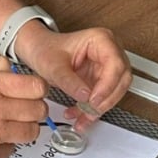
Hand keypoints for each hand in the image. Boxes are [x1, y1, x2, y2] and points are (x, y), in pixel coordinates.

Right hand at [0, 56, 49, 157]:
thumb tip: (14, 68)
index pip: (35, 86)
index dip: (38, 91)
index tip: (34, 95)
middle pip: (38, 110)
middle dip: (34, 111)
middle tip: (23, 113)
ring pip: (30, 132)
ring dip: (21, 130)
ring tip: (5, 128)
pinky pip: (11, 151)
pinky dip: (3, 147)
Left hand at [12, 22, 130, 131]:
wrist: (37, 51)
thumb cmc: (45, 49)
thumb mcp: (53, 66)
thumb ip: (69, 81)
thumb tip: (86, 96)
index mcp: (101, 39)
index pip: (115, 64)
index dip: (108, 85)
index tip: (94, 100)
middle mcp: (108, 52)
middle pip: (120, 80)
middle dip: (106, 99)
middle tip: (89, 111)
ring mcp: (105, 67)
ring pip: (114, 92)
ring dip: (99, 108)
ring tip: (82, 118)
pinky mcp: (100, 80)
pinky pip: (103, 98)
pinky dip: (92, 110)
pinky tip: (81, 117)